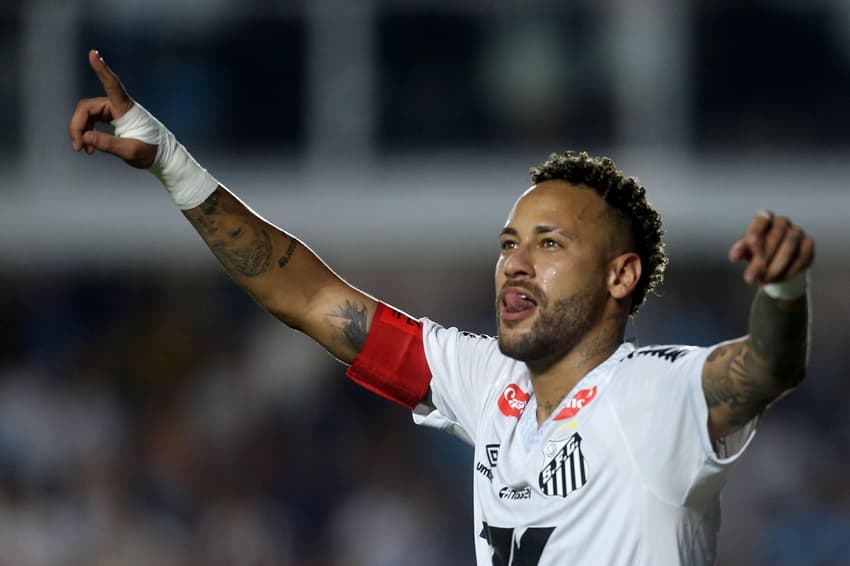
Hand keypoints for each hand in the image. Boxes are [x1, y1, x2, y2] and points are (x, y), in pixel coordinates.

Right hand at [69, 50, 156, 168]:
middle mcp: (118, 106)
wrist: (162, 156)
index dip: (102, 69)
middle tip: (77, 147)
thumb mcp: (131, 151)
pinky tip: (89, 149)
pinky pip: (92, 121)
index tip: (93, 53)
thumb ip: (108, 144)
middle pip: (87, 107)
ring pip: (87, 115)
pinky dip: (88, 134)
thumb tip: (86, 137)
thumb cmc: (151, 152)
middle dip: (78, 126)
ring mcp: (114, 112)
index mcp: (126, 108)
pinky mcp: (112, 119)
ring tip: (83, 150)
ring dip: (81, 131)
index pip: (112, 84)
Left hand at [729, 210, 814, 284]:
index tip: (751, 244)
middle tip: (750, 277)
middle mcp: (782, 222)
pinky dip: (788, 271)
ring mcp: (798, 232)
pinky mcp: (809, 244)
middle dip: (761, 259)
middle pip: (775, 237)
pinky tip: (778, 279)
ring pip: (789, 248)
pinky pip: (801, 258)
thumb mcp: (745, 251)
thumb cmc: (757, 253)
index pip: (761, 219)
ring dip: (775, 267)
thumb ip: (740, 250)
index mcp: (764, 218)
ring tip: (763, 280)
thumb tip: (735, 255)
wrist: (776, 263)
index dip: (756, 231)